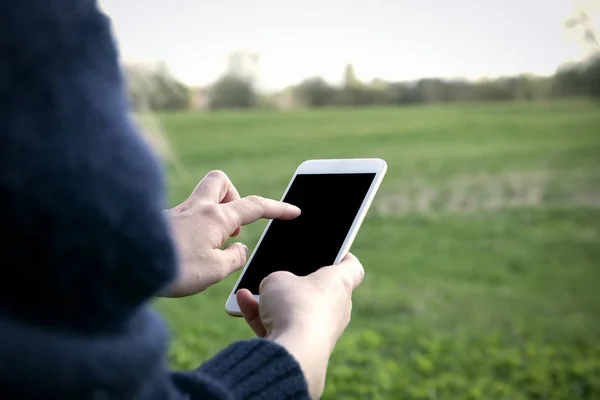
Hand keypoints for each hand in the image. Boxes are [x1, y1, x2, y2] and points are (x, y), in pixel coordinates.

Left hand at [164, 170, 300, 296]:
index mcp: (216, 218)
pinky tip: (186, 253)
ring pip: (202, 197)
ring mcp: (177, 213)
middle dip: (233, 197)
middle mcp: (197, 208)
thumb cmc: (173, 269)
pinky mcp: (162, 223)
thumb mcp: (214, 270)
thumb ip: (234, 258)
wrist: (126, 266)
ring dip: (214, 214)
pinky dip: (194, 229)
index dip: (277, 208)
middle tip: (232, 226)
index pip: (254, 207)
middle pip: (220, 182)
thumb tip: (238, 248)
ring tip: (212, 245)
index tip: (293, 212)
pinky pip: (186, 216)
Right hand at [237, 253, 364, 398]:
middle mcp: (337, 308)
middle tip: (276, 273)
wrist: (293, 351)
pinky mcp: (305, 349)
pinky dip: (262, 318)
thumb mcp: (276, 278)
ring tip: (246, 291)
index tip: (333, 250)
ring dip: (270, 302)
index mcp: (339, 284)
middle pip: (317, 291)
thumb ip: (274, 279)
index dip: (343, 256)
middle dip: (294, 284)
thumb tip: (271, 289)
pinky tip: (240, 304)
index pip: (352, 267)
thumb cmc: (294, 305)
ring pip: (293, 311)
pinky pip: (282, 328)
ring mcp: (322, 331)